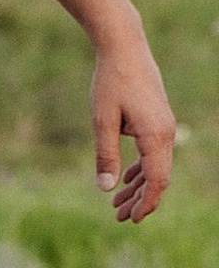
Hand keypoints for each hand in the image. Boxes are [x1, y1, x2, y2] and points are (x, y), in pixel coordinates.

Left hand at [92, 31, 175, 221]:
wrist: (124, 48)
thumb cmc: (111, 82)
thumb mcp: (102, 121)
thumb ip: (105, 156)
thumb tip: (105, 188)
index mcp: (155, 136)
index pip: (157, 180)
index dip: (146, 203)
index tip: (132, 219)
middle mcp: (165, 133)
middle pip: (158, 177)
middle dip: (139, 199)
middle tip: (118, 216)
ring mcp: (163, 127)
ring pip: (155, 166)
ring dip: (137, 186)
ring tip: (116, 204)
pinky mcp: (156, 121)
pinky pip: (152, 153)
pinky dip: (140, 169)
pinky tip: (124, 179)